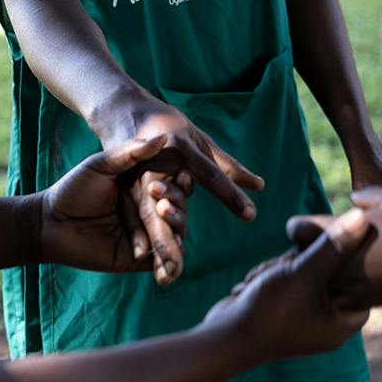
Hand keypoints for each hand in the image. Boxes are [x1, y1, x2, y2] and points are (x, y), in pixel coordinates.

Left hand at [39, 136, 193, 284]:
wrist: (49, 223)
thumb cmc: (74, 189)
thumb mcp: (101, 165)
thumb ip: (131, 153)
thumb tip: (163, 137)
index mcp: (145, 188)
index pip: (174, 187)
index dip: (181, 184)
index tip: (180, 176)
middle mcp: (150, 212)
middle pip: (178, 211)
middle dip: (177, 206)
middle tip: (160, 202)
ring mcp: (146, 236)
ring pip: (175, 236)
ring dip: (175, 229)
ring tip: (162, 216)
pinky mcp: (139, 260)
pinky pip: (161, 263)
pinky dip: (171, 263)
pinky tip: (172, 262)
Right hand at [94, 100, 265, 281]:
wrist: (125, 111)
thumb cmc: (172, 128)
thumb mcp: (202, 142)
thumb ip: (229, 167)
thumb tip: (260, 186)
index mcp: (183, 147)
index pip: (212, 175)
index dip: (231, 194)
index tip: (251, 215)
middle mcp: (158, 161)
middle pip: (171, 199)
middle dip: (178, 232)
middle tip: (189, 262)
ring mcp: (136, 173)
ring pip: (147, 211)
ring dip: (157, 242)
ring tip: (168, 269)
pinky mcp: (121, 184)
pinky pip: (129, 213)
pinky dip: (136, 234)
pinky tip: (141, 257)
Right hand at [205, 209, 371, 363]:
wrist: (223, 339)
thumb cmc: (269, 311)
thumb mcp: (303, 272)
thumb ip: (333, 244)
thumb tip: (363, 216)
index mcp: (346, 321)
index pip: (359, 275)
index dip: (336, 256)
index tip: (312, 256)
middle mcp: (332, 322)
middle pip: (331, 270)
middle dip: (300, 262)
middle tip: (281, 272)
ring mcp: (310, 318)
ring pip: (307, 270)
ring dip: (282, 267)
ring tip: (264, 280)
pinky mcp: (290, 312)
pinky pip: (291, 281)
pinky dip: (273, 276)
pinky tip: (255, 285)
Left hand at [287, 188, 381, 308]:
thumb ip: (366, 197)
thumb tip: (354, 200)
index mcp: (333, 233)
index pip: (295, 228)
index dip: (302, 223)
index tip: (314, 224)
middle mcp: (331, 264)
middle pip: (304, 258)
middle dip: (312, 251)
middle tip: (326, 243)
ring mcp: (345, 288)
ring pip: (322, 280)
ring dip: (327, 272)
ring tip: (349, 260)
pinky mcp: (361, 304)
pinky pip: (342, 296)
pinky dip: (347, 287)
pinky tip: (367, 275)